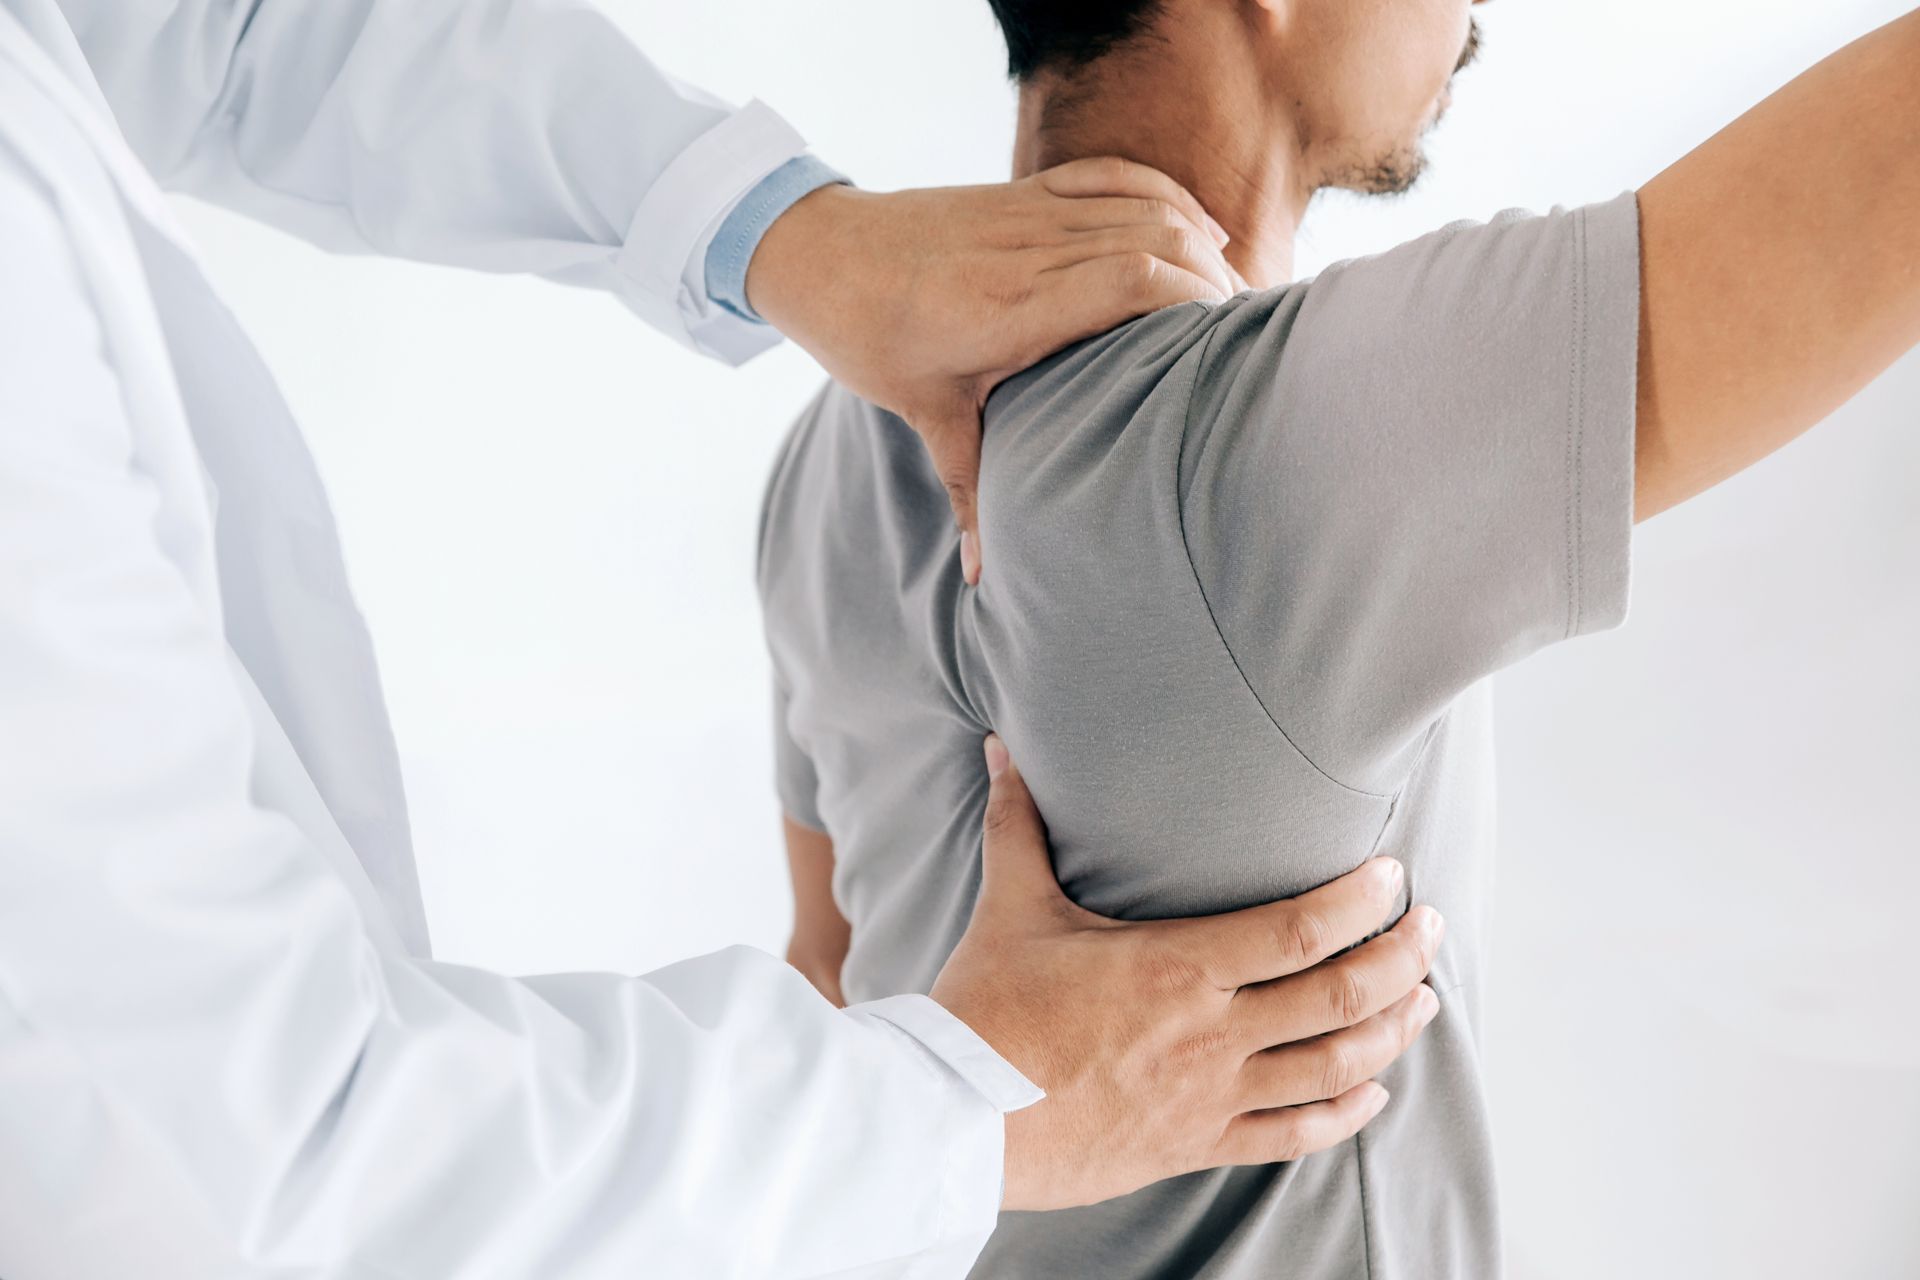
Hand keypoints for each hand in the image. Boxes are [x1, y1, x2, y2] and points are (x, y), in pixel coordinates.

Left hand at [745, 158, 1244, 583]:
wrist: (817, 253)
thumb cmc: (868, 336)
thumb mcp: (923, 414)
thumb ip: (970, 490)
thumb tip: (983, 579)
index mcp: (1010, 305)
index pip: (1131, 280)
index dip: (1194, 301)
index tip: (1229, 345)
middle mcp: (1029, 249)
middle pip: (1157, 241)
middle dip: (1216, 283)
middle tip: (1250, 338)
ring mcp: (1029, 211)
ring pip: (1145, 205)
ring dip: (1201, 243)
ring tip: (1238, 300)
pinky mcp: (1024, 190)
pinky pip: (1114, 176)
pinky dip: (1168, 195)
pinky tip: (1204, 230)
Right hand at [929, 737, 1443, 1212]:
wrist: (953, 1117)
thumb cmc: (985, 1010)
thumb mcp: (1010, 907)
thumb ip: (1018, 824)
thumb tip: (1000, 749)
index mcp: (1177, 967)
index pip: (1302, 928)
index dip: (1363, 901)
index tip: (1394, 876)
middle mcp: (1210, 1034)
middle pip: (1342, 997)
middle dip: (1403, 959)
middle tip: (1433, 929)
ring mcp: (1209, 1096)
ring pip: (1334, 1069)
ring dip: (1391, 1032)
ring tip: (1424, 1001)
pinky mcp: (1195, 1143)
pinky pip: (1292, 1134)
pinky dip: (1344, 1113)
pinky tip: (1371, 1092)